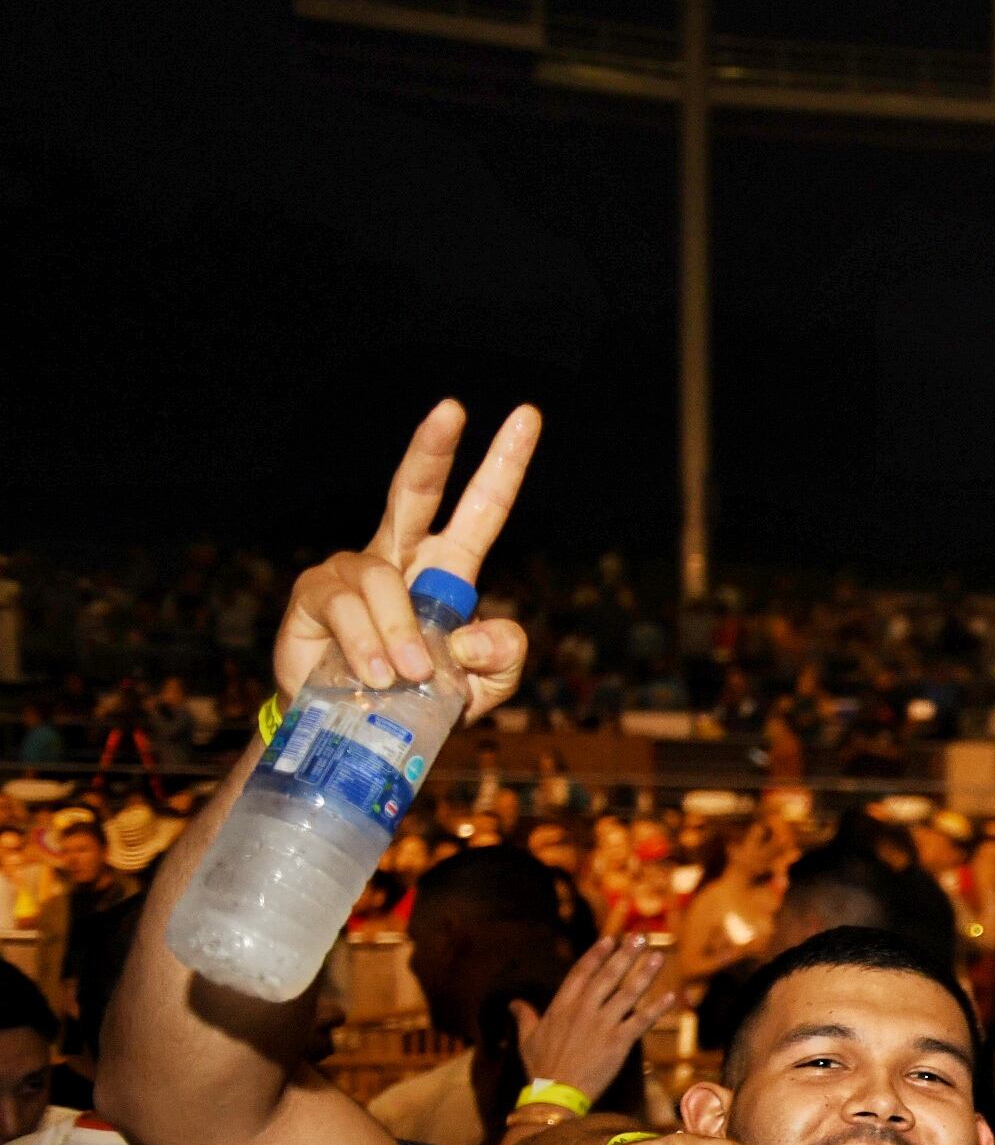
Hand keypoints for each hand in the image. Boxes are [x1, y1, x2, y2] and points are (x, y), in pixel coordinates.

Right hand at [272, 400, 543, 721]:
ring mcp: (352, 570)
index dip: (502, 466)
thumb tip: (475, 635)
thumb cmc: (422, 699)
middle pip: (413, 491)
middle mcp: (398, 557)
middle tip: (453, 409)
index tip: (529, 416)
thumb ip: (502, 659)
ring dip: (403, 634)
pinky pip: (348, 608)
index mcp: (447, 569)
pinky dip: (369, 645)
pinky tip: (375, 677)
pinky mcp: (315, 594)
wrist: (357, 734)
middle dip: (433, 450)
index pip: (480, 511)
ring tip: (406, 677)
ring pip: (384, 580)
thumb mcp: (482, 688)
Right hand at [513, 936, 675, 1103]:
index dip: (597, 954)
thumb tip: (513, 1003)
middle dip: (625, 955)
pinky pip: (642, 1021)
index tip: (610, 939)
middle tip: (640, 937)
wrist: (555, 1094)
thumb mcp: (527, 1039)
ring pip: (628, 993)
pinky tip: (671, 996)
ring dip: (645, 973)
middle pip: (608, 976)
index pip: (582, 972)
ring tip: (658, 956)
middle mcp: (583, 1010)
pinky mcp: (619, 1042)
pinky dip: (657, 1008)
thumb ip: (524, 1017)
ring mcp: (602, 1025)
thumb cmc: (541, 1069)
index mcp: (561, 1006)